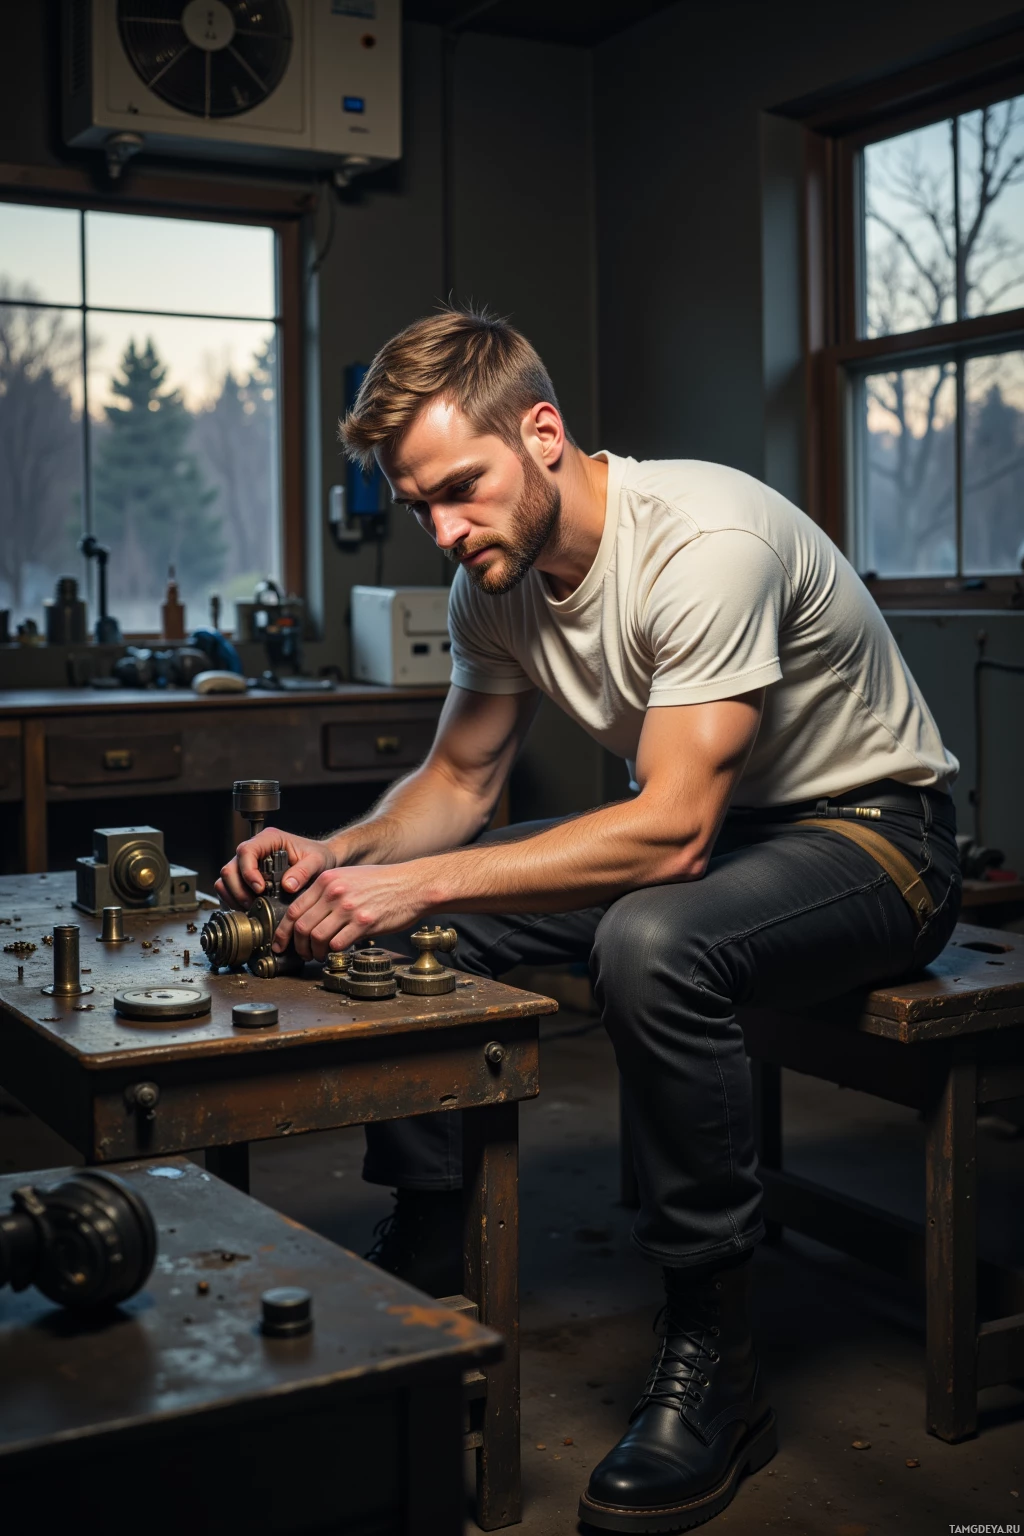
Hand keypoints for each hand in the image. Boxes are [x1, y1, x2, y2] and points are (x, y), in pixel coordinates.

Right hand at [215, 827, 336, 907]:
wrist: (321, 860)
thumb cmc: (318, 856)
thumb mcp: (317, 861)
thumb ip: (304, 871)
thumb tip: (287, 885)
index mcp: (269, 839)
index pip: (246, 851)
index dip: (248, 872)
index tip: (260, 889)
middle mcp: (255, 849)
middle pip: (231, 868)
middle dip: (239, 890)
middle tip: (255, 904)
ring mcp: (248, 863)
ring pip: (226, 880)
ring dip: (235, 896)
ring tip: (252, 907)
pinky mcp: (247, 876)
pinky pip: (230, 888)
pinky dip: (235, 900)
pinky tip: (249, 908)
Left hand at [272, 862, 431, 960]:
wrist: (412, 885)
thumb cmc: (382, 882)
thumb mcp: (348, 876)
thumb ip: (327, 891)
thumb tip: (307, 914)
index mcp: (327, 880)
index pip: (294, 909)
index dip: (283, 931)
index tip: (281, 943)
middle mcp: (334, 893)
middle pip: (302, 926)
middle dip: (297, 946)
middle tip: (301, 954)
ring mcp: (349, 908)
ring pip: (317, 938)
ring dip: (315, 952)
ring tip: (319, 955)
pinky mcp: (364, 923)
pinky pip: (338, 944)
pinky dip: (333, 951)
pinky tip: (337, 951)